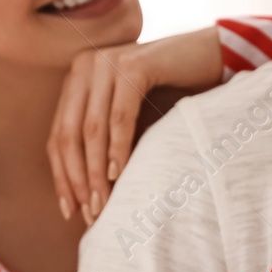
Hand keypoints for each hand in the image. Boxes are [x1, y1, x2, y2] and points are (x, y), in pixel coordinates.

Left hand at [47, 27, 220, 225]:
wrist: (212, 58)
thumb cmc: (172, 94)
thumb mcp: (130, 119)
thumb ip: (105, 143)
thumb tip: (85, 197)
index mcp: (77, 79)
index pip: (59, 135)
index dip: (62, 176)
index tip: (70, 210)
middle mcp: (85, 65)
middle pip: (68, 134)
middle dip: (77, 179)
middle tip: (90, 213)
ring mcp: (107, 62)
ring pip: (92, 129)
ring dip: (96, 171)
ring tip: (103, 202)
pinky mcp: (133, 65)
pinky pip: (120, 117)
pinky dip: (118, 148)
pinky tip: (118, 174)